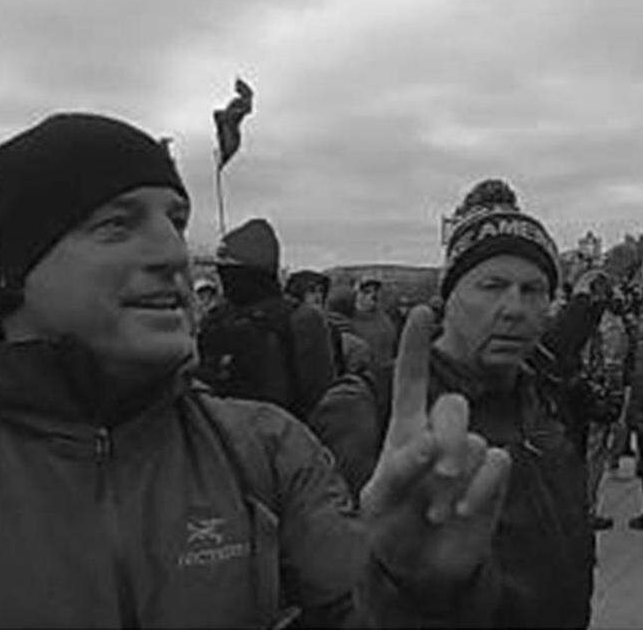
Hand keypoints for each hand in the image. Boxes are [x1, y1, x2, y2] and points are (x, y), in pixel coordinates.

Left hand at [360, 306, 510, 587]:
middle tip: (437, 474)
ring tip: (436, 511)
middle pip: (453, 405)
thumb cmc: (391, 526)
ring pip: (474, 438)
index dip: (415, 346)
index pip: (411, 379)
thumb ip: (399, 470)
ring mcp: (467, 454)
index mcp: (403, 429)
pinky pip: (498, 463)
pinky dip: (481, 490)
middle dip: (446, 437)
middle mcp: (438, 434)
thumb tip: (429, 444)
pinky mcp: (491, 478)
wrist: (420, 567)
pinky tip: (463, 512)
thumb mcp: (380, 500)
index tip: (421, 311)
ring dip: (456, 478)